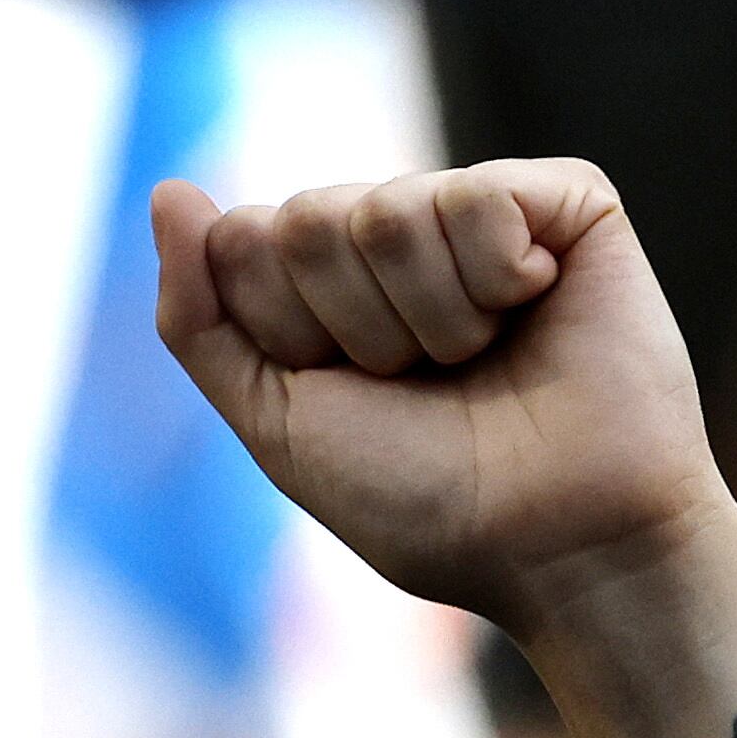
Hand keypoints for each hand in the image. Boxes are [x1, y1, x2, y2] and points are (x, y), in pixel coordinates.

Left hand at [151, 160, 736, 641]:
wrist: (564, 548)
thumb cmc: (433, 505)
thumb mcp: (280, 427)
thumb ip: (201, 319)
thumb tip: (170, 189)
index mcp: (328, 286)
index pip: (243, 241)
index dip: (289, 334)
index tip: (357, 395)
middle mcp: (400, 237)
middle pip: (305, 219)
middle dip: (356, 329)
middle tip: (429, 384)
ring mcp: (482, 211)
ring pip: (388, 209)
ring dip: (430, 319)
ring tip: (487, 361)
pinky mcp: (566, 202)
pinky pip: (477, 197)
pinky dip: (499, 279)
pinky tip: (540, 312)